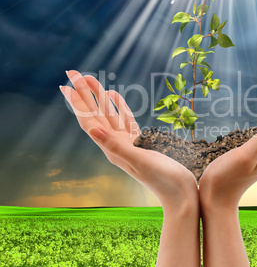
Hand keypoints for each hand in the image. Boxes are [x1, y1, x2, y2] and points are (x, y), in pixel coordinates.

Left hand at [60, 70, 197, 213]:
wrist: (180, 194)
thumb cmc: (163, 180)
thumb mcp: (140, 161)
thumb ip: (116, 146)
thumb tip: (91, 130)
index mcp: (112, 149)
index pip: (90, 122)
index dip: (77, 103)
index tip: (66, 85)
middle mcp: (116, 145)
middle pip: (95, 114)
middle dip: (84, 94)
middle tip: (73, 73)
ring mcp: (128, 143)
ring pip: (110, 114)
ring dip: (99, 97)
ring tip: (91, 79)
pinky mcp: (140, 142)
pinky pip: (125, 120)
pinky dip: (120, 107)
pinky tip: (116, 96)